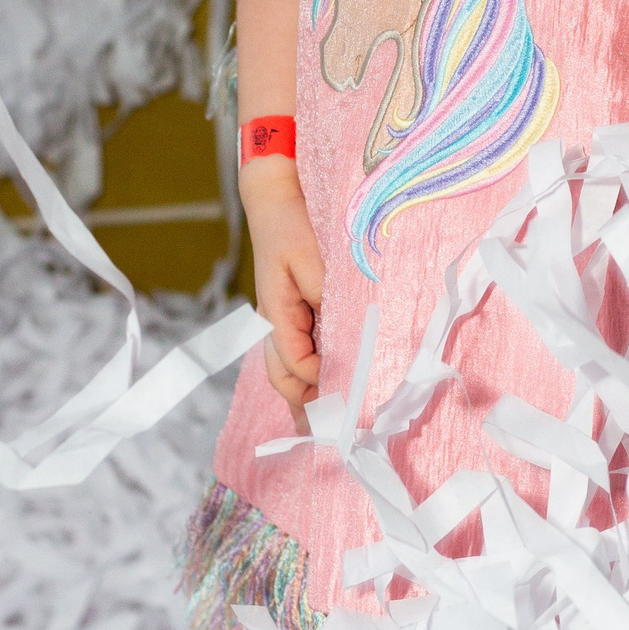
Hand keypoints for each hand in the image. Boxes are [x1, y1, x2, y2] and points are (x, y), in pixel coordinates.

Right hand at [239, 156, 322, 417]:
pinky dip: (314, 379)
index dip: (324, 384)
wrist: (276, 197)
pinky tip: (330, 396)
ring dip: (312, 399)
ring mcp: (282, 324)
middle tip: (345, 432)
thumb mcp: (312, 260)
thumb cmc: (294, 225)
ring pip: (292, 375)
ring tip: (337, 428)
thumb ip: (325, 300)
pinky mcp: (295, 317)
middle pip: (288, 381)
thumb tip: (341, 342)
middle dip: (312, 407)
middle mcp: (274, 326)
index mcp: (276, 316)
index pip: (298, 367)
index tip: (354, 399)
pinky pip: (301, 357)